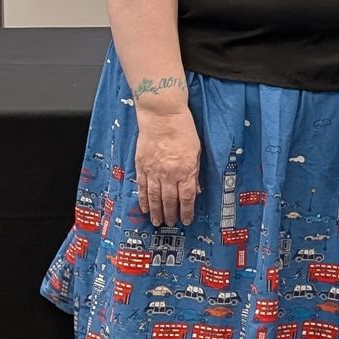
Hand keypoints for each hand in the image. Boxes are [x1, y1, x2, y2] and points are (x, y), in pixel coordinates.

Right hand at [134, 101, 200, 226]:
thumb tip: (196, 190)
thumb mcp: (196, 151)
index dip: (186, 212)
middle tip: (170, 224)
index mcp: (185, 170)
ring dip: (156, 211)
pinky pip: (142, 186)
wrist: (162, 115)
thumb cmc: (182, 129)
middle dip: (170, 214)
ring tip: (157, 221)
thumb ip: (195, 172)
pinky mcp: (141, 165)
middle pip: (169, 200)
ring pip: (154, 197)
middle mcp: (169, 174)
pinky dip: (143, 199)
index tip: (186, 220)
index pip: (186, 198)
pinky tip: (144, 207)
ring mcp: (153, 170)